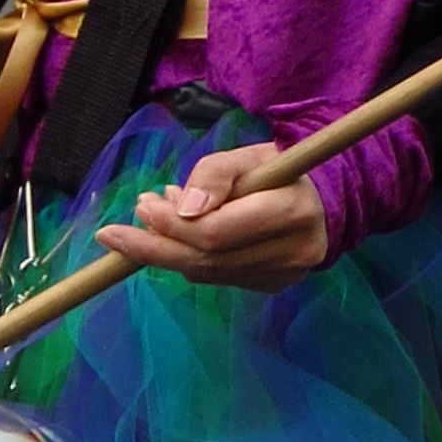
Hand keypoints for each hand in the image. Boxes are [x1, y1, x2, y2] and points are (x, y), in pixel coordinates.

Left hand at [91, 144, 327, 292]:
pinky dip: (189, 259)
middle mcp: (292, 253)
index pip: (217, 233)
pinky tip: (178, 236)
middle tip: (114, 233)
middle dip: (154, 246)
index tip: (141, 206)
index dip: (171, 225)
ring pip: (207, 273)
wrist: (327, 201)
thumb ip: (214, 174)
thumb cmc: (283, 171)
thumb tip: (180, 208)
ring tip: (150, 220)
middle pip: (206, 261)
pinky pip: (216, 277)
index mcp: (292, 214)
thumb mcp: (250, 156)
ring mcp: (283, 276)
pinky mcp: (272, 286)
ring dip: (167, 251)